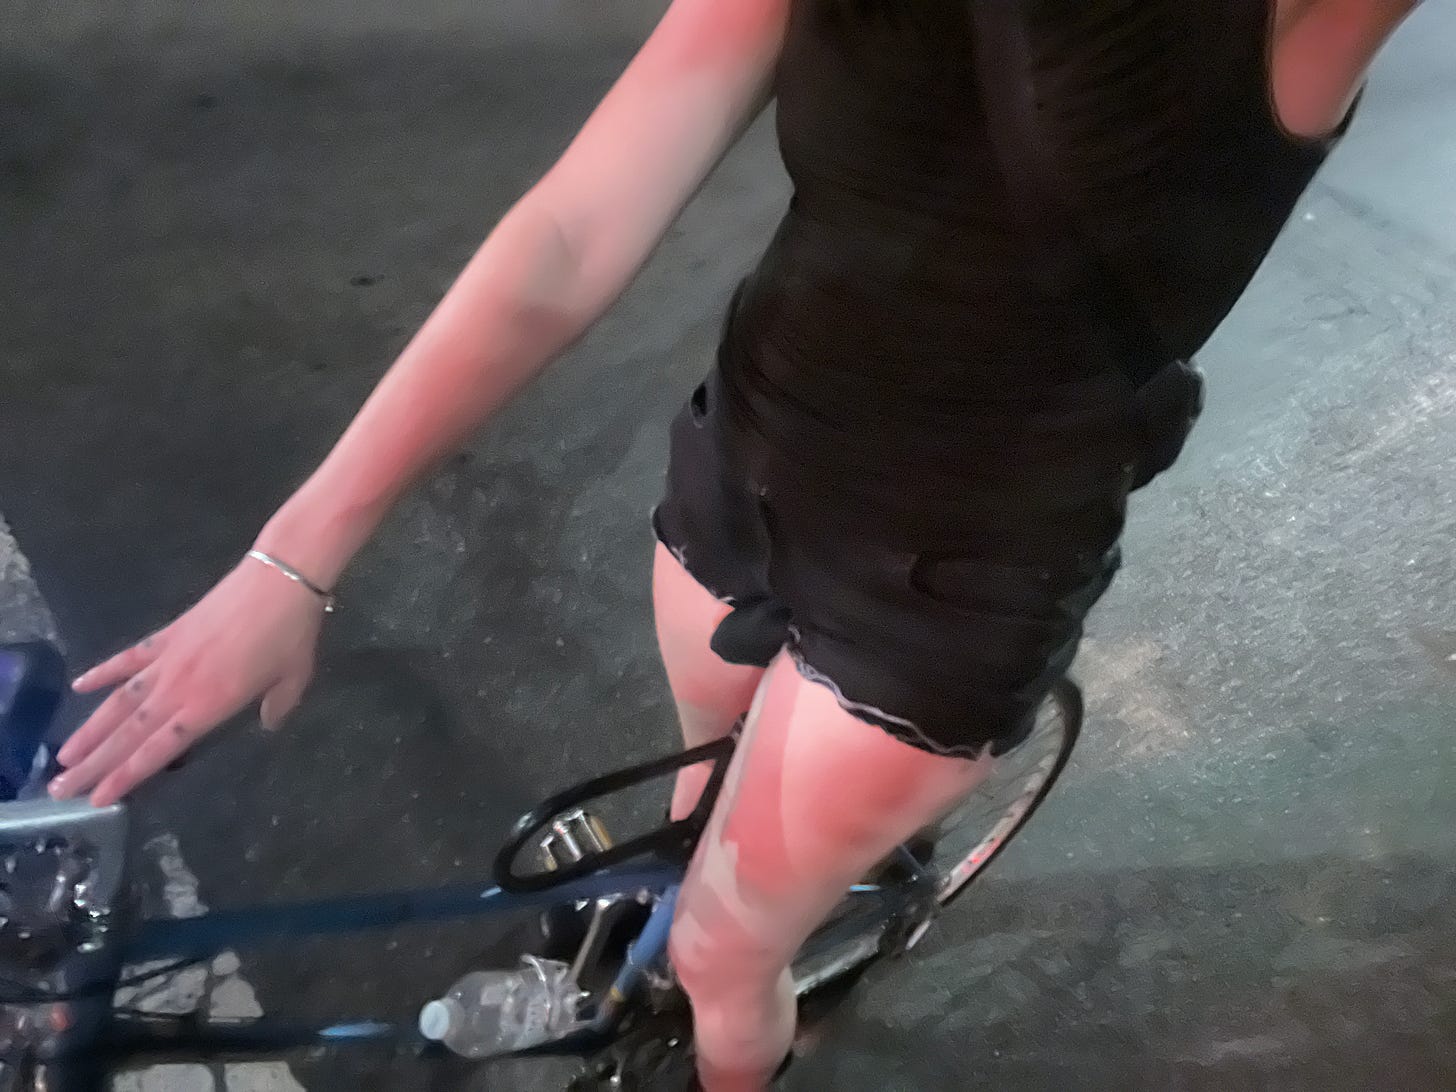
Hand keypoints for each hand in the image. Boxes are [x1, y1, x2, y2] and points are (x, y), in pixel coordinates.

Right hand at [50, 556, 326, 806]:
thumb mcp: (294, 679)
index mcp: (209, 706)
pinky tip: (79, 687)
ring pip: (119, 701)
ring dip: (89, 730)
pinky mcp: (167, 634)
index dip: (127, 775)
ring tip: (62, 755)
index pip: (158, 750)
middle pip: (128, 733)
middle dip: (93, 764)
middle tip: (59, 790)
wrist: (278, 580)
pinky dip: (103, 672)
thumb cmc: (290, 634)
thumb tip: (269, 723)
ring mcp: (167, 659)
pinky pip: (128, 658)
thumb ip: (277, 706)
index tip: (97, 798)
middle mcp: (178, 688)